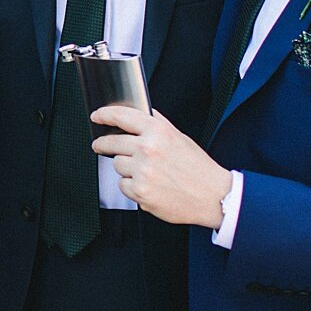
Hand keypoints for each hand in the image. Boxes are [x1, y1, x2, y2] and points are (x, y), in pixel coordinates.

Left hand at [89, 103, 233, 226]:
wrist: (213, 197)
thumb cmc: (199, 168)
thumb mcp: (180, 138)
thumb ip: (158, 124)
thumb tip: (140, 114)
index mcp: (158, 132)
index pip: (122, 116)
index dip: (104, 114)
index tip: (97, 116)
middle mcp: (148, 149)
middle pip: (111, 142)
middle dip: (103, 144)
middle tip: (100, 146)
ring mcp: (142, 172)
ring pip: (116, 165)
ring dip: (125, 168)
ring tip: (146, 172)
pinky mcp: (139, 192)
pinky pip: (122, 185)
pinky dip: (131, 186)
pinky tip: (148, 185)